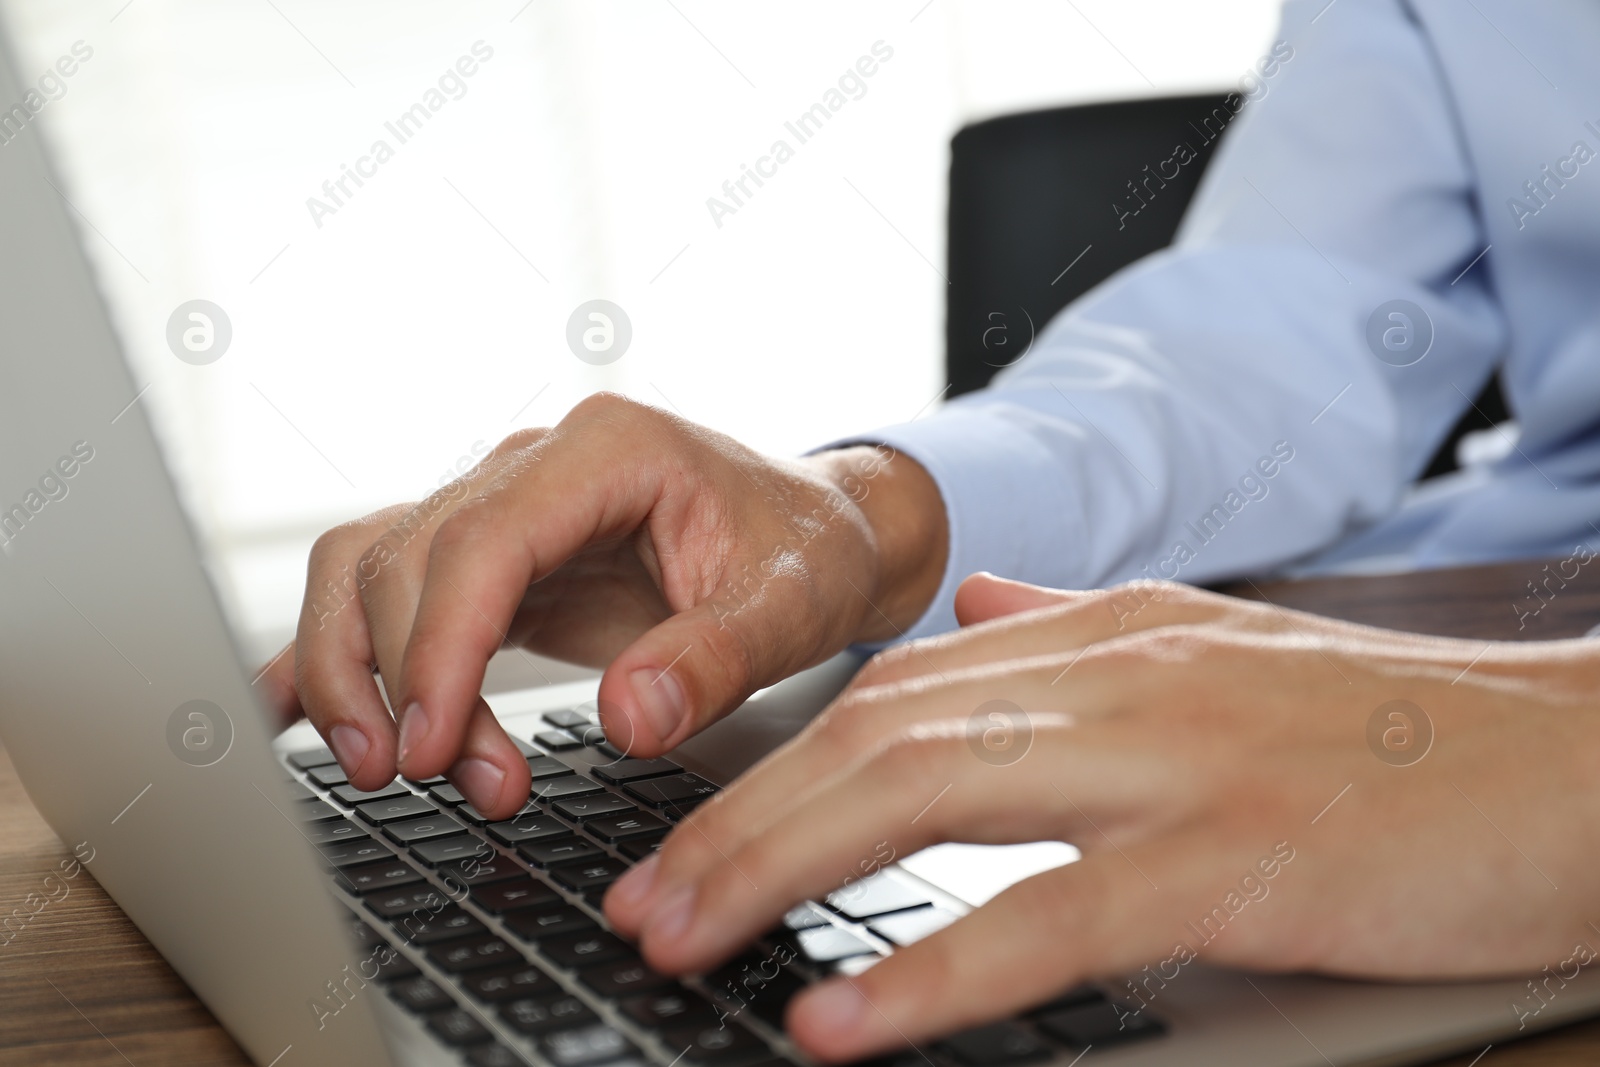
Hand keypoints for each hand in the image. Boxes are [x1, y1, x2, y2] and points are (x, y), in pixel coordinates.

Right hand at [258, 394, 946, 816]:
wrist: (814, 531)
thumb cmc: (805, 551)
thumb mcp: (789, 606)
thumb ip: (714, 658)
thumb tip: (628, 716)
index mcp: (607, 452)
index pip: (482, 539)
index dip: (439, 644)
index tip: (433, 744)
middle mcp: (535, 467)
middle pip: (405, 557)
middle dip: (405, 680)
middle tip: (454, 782)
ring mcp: (502, 508)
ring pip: (368, 567)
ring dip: (358, 671)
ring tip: (394, 770)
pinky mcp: (490, 560)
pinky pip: (382, 588)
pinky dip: (331, 647)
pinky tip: (291, 711)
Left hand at [604, 574, 1599, 1061]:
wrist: (1584, 757)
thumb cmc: (1401, 731)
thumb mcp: (1218, 649)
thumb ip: (1077, 628)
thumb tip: (973, 613)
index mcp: (1105, 635)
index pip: (890, 688)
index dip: (772, 760)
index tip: (686, 827)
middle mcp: (1117, 674)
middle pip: (872, 735)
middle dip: (737, 820)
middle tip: (640, 903)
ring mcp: (1174, 759)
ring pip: (923, 796)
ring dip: (779, 872)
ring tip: (683, 942)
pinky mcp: (1240, 858)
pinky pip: (1047, 914)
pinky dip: (930, 972)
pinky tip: (842, 1027)